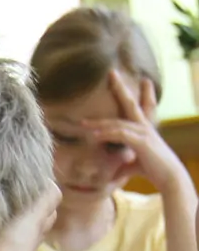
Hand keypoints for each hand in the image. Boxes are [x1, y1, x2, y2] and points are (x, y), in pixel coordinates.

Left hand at [83, 71, 188, 194]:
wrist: (169, 178)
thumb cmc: (152, 170)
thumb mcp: (133, 164)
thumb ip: (121, 162)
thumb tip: (109, 172)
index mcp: (144, 128)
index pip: (141, 106)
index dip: (142, 93)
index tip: (143, 79)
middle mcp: (144, 126)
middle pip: (131, 103)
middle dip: (121, 88)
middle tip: (112, 72)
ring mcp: (143, 133)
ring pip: (117, 123)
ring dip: (99, 123)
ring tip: (82, 124)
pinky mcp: (141, 142)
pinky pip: (120, 134)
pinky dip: (107, 133)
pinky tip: (95, 135)